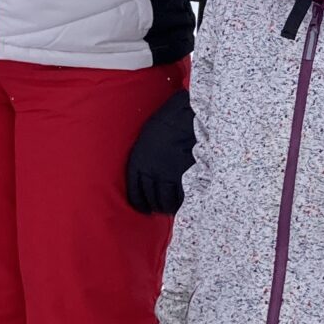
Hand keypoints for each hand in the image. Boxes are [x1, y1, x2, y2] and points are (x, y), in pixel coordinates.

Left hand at [124, 91, 194, 215]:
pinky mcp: (186, 175)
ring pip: (166, 199)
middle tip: (160, 209)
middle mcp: (151, 171)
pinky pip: (182, 195)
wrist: (187, 115)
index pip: (135, 191)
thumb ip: (145, 156)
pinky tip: (184, 203)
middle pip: (151, 197)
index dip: (139, 202)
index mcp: (138, 161)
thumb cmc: (168, 120)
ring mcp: (169, 175)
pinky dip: (182, 201)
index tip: (144, 208)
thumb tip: (147, 169)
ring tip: (172, 209)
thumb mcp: (148, 137)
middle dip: (155, 205)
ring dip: (168, 206)